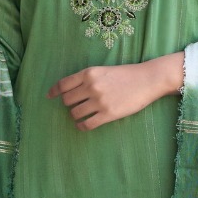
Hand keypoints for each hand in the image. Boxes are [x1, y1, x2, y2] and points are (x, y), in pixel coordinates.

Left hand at [48, 54, 182, 129]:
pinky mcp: (108, 114)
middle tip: (76, 105)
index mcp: (89, 73)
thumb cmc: (127, 74)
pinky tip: (83, 125)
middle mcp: (91, 87)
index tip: (49, 96)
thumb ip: (87, 79)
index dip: (54, 91)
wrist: (147, 80)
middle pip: (67, 100)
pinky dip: (82, 126)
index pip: (63, 84)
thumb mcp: (104, 70)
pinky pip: (87, 124)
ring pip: (75, 113)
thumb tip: (70, 90)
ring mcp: (99, 101)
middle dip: (69, 104)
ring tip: (81, 115)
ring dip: (75, 116)